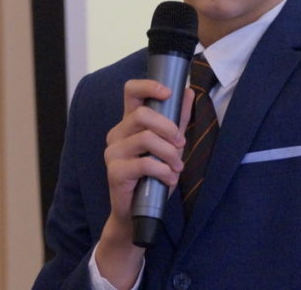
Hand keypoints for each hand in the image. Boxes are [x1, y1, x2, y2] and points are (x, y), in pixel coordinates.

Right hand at [95, 78, 194, 285]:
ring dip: (169, 154)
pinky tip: (169, 180)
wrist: (139, 214)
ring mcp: (113, 153)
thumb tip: (187, 92)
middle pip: (142, 115)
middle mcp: (117, 134)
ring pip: (145, 138)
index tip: (168, 93)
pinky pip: (144, 163)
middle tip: (181, 144)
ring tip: (176, 168)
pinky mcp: (115, 172)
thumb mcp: (170, 145)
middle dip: (168, 128)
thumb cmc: (153, 177)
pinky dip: (163, 171)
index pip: (130, 91)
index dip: (148, 86)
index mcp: (129, 123)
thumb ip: (177, 119)